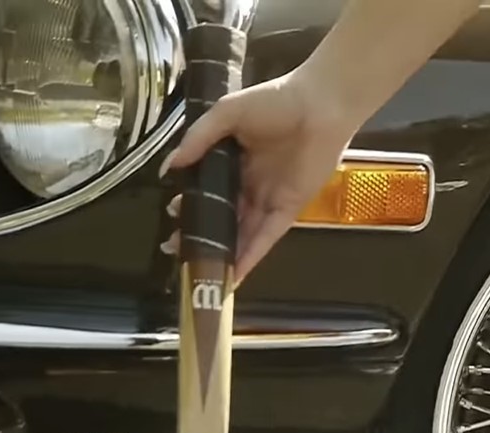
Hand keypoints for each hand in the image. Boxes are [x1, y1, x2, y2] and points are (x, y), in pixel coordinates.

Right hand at [159, 69, 361, 283]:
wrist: (320, 105)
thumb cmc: (276, 102)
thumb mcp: (228, 113)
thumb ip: (199, 138)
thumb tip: (169, 167)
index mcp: (233, 160)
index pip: (209, 190)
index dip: (192, 204)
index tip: (172, 216)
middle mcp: (250, 184)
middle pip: (223, 217)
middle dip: (201, 234)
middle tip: (176, 248)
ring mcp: (270, 198)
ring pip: (243, 233)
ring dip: (223, 252)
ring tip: (200, 269)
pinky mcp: (289, 209)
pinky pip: (267, 237)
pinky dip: (252, 256)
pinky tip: (234, 273)